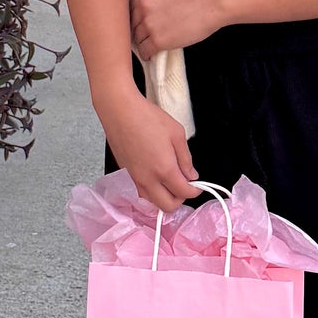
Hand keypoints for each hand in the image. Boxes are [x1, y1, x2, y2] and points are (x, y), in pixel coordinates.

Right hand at [97, 88, 200, 212]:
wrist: (119, 111)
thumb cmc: (147, 117)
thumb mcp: (176, 134)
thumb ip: (186, 159)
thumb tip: (191, 175)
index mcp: (164, 169)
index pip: (184, 193)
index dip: (195, 191)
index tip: (198, 185)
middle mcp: (148, 179)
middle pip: (167, 207)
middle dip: (179, 200)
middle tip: (184, 185)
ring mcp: (135, 178)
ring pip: (151, 202)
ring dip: (164, 197)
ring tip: (170, 181)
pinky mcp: (126, 173)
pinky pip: (141, 191)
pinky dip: (151, 190)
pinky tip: (155, 175)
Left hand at [129, 0, 226, 63]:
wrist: (212, 5)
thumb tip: (143, 15)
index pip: (131, 7)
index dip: (136, 18)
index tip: (139, 25)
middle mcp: (143, 5)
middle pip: (132, 23)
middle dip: (139, 30)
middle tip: (144, 37)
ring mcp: (149, 23)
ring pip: (137, 38)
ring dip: (143, 43)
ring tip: (148, 46)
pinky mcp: (157, 39)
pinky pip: (144, 50)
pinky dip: (147, 54)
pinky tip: (150, 55)